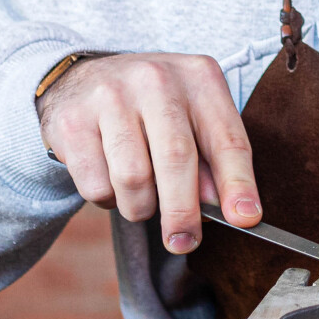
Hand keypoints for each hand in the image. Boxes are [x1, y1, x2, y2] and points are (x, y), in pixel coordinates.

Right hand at [36, 53, 257, 255]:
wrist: (83, 79)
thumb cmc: (152, 107)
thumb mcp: (191, 118)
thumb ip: (210, 161)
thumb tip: (225, 209)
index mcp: (198, 77)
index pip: (226, 138)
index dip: (238, 183)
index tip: (246, 219)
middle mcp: (156, 79)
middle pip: (176, 159)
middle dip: (183, 212)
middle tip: (183, 242)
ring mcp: (110, 96)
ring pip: (133, 178)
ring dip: (140, 206)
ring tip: (140, 197)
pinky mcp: (72, 122)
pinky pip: (96, 185)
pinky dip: (108, 199)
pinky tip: (110, 179)